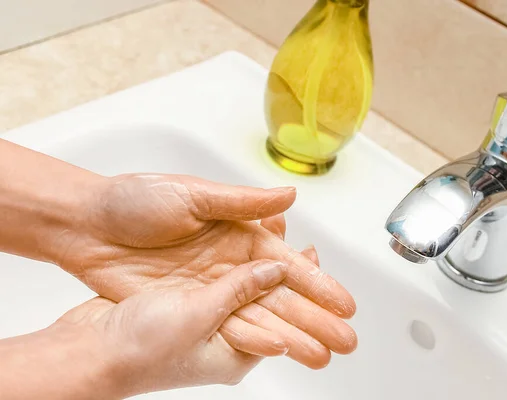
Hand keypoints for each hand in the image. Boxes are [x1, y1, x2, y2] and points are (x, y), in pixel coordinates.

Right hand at [1, 260, 289, 399]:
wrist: (89, 346)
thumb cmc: (140, 349)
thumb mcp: (200, 316)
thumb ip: (240, 289)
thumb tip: (277, 269)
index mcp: (238, 353)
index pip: (286, 321)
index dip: (309, 301)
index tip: (327, 278)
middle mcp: (227, 335)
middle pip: (273, 303)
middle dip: (298, 283)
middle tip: (316, 254)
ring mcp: (206, 315)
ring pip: (247, 281)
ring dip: (268, 260)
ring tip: (291, 237)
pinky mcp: (188, 298)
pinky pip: (223, 272)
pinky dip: (240, 254)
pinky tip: (253, 235)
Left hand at [57, 174, 356, 368]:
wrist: (89, 225)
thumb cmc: (137, 200)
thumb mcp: (193, 195)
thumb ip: (243, 202)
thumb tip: (290, 196)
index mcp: (238, 234)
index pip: (286, 264)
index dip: (317, 284)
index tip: (343, 301)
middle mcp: (230, 264)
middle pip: (280, 296)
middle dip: (315, 317)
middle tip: (345, 338)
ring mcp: (210, 288)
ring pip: (259, 316)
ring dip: (292, 334)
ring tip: (322, 354)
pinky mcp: (187, 306)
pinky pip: (226, 326)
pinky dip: (253, 338)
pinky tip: (278, 349)